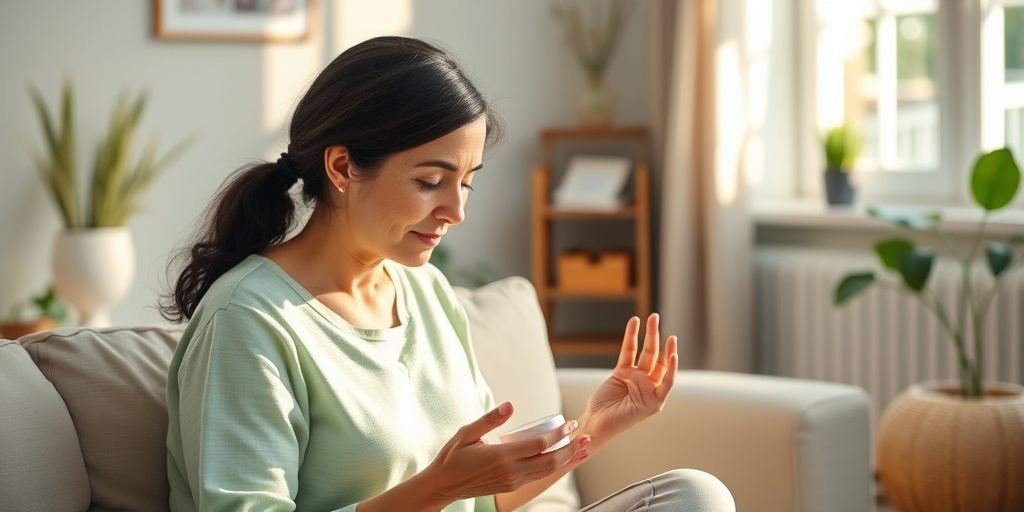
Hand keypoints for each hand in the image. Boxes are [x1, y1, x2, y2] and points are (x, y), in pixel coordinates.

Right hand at [423, 402, 588, 502]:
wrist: (443, 485)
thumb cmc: (453, 456)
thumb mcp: (467, 432)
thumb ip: (490, 419)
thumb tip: (510, 405)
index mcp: (501, 456)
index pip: (538, 445)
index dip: (558, 434)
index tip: (569, 424)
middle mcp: (511, 472)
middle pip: (550, 462)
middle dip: (570, 450)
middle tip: (585, 436)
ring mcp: (512, 482)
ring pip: (547, 472)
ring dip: (567, 460)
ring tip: (583, 449)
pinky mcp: (511, 487)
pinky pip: (539, 477)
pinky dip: (554, 468)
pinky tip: (563, 460)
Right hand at [582, 313, 677, 444]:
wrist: (597, 423)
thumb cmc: (618, 423)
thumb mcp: (640, 412)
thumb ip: (648, 399)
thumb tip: (652, 391)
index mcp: (657, 398)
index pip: (668, 378)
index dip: (672, 366)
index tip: (673, 354)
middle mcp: (648, 385)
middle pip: (657, 359)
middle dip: (659, 340)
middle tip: (659, 321)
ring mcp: (635, 376)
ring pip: (644, 352)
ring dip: (649, 334)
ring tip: (652, 317)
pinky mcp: (621, 371)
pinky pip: (628, 351)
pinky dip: (631, 338)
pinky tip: (634, 323)